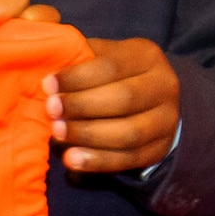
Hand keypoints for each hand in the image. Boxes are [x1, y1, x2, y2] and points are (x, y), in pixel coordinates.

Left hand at [52, 36, 181, 178]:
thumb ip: (80, 54)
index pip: (111, 67)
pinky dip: (98, 161)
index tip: (48, 85)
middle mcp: (164, 86)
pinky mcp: (160, 149)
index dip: (77, 77)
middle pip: (123, 99)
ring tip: (58, 134)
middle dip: (82, 106)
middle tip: (51, 111)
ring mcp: (167, 120)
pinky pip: (129, 159)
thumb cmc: (114, 74)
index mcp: (147, 57)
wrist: (151, 100)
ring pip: (128, 133)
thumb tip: (48, 59)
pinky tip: (72, 159)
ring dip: (88, 135)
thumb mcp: (103, 55)